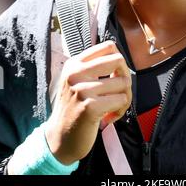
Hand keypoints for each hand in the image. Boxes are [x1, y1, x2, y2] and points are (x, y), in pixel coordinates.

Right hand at [45, 40, 131, 164]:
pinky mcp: (90, 106)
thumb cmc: (74, 109)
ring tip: (112, 108)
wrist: (59, 138)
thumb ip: (94, 67)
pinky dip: (120, 109)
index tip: (114, 75)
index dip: (118, 61)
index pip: (108, 46)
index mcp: (74, 63)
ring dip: (124, 98)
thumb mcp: (77, 81)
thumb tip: (120, 58)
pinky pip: (121, 99)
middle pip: (118, 60)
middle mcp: (76, 73)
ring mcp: (82, 89)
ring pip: (123, 82)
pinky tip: (109, 117)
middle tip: (119, 91)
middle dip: (125, 76)